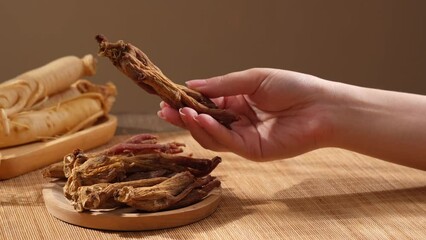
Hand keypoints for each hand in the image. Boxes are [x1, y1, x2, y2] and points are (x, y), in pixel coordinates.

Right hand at [158, 68, 333, 160]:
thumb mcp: (253, 79)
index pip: (206, 103)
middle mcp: (238, 120)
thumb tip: (192, 84)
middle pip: (204, 122)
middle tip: (164, 111)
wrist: (321, 107)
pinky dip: (211, 131)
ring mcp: (244, 137)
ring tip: (182, 112)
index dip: (188, 101)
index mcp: (238, 101)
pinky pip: (226, 142)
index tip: (169, 97)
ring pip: (211, 135)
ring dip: (194, 124)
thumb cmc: (292, 87)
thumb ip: (223, 84)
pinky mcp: (252, 150)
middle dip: (183, 116)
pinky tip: (200, 119)